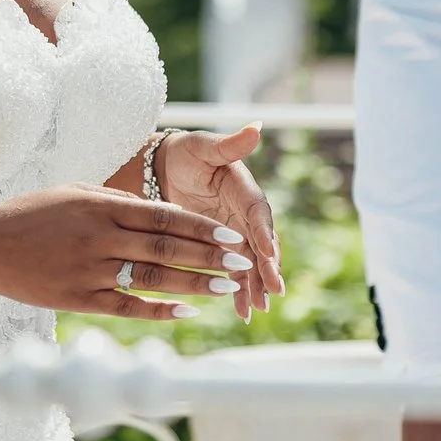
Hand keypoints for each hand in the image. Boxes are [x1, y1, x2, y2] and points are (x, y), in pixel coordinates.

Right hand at [0, 184, 250, 320]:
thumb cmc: (32, 212)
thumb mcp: (76, 192)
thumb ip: (118, 202)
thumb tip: (162, 213)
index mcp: (101, 205)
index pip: (164, 216)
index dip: (202, 227)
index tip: (232, 235)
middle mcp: (99, 237)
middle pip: (166, 248)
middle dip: (209, 257)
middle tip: (242, 263)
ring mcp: (88, 270)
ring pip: (152, 278)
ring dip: (193, 284)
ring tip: (227, 289)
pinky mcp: (77, 299)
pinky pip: (126, 307)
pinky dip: (158, 310)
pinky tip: (185, 311)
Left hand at [155, 126, 284, 319]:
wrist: (167, 168)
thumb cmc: (187, 153)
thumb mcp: (204, 146)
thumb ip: (228, 144)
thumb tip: (257, 128)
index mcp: (243, 188)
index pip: (259, 211)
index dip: (265, 231)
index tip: (268, 251)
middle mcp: (245, 213)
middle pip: (262, 242)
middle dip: (268, 267)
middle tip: (273, 290)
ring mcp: (236, 232)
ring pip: (252, 262)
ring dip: (256, 285)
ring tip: (258, 308)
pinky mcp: (223, 247)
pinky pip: (235, 271)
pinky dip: (239, 290)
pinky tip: (243, 312)